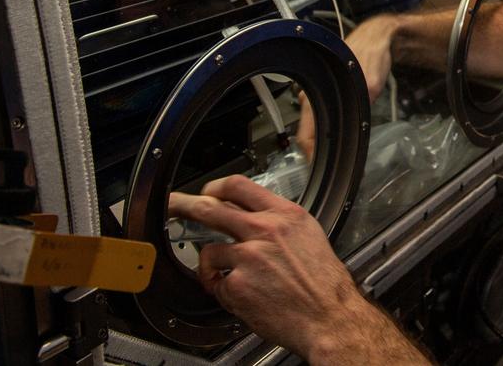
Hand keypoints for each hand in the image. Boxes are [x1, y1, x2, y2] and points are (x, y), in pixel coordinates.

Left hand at [168, 176, 430, 363]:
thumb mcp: (307, 236)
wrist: (330, 316)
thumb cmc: (322, 282)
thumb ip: (278, 223)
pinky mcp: (237, 284)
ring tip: (230, 275)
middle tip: (173, 204)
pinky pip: (215, 282)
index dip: (216, 187)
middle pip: (211, 208)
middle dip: (184, 204)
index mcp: (286, 215)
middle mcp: (266, 230)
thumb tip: (251, 217)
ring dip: (214, 264)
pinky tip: (242, 294)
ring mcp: (249, 256)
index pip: (240, 186)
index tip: (208, 191)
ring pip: (209, 251)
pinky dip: (222, 289)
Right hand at [296, 14, 399, 156]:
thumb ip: (366, 92)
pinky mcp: (326, 92)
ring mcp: (316, 94)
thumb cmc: (371, 52)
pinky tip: (340, 134)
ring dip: (322, 140)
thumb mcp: (371, 76)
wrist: (376, 36)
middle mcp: (311, 96)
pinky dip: (328, 128)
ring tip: (337, 154)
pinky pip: (322, 116)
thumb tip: (363, 105)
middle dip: (317, 151)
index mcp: (316, 94)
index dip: (310, 156)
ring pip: (314, 125)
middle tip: (332, 167)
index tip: (320, 170)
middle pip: (307, 132)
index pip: (304, 135)